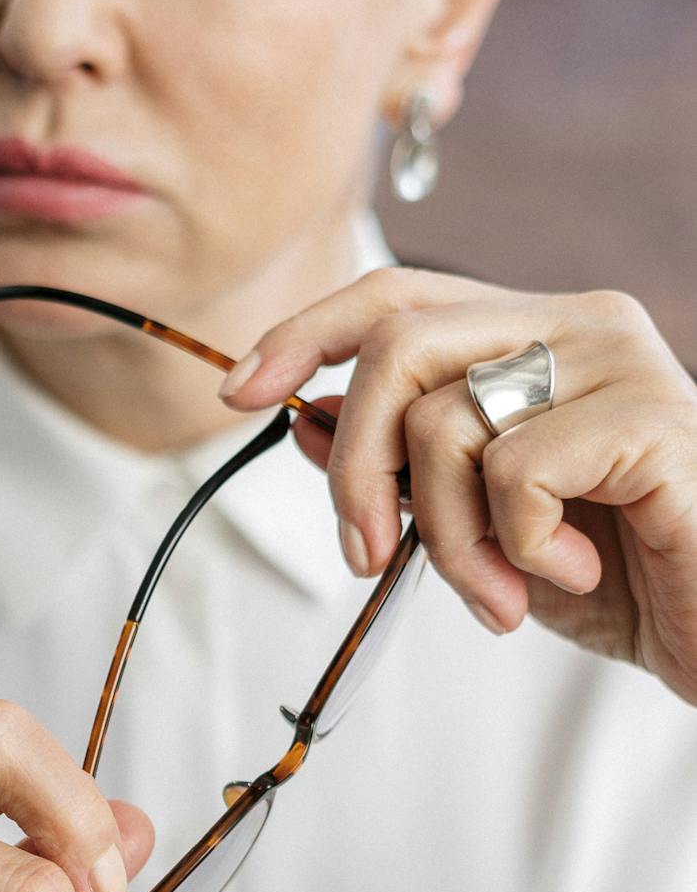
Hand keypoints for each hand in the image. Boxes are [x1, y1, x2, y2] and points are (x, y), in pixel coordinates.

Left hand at [218, 267, 696, 704]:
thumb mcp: (483, 527)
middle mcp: (579, 323)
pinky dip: (518, 547)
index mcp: (537, 331)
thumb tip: (305, 419)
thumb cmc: (618, 577)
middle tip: (367, 556)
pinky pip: (515, 471)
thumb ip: (407, 470)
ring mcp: (621, 361)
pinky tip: (574, 573)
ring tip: (498, 595)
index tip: (241, 392)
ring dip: (447, 539)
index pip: (398, 295)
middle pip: (399, 346)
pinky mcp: (650, 417)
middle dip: (355, 468)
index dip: (307, 335)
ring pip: (446, 422)